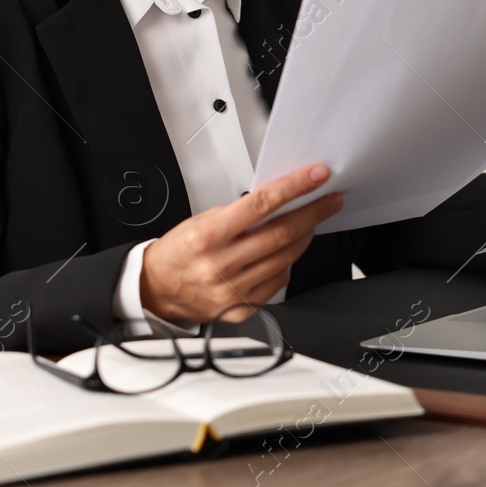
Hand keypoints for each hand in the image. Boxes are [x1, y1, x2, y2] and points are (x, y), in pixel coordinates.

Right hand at [139, 164, 342, 325]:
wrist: (157, 290)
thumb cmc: (178, 252)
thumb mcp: (200, 221)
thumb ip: (237, 213)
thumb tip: (276, 200)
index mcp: (207, 237)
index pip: (261, 205)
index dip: (294, 188)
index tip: (315, 177)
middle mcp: (221, 265)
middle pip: (281, 233)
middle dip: (313, 212)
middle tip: (328, 200)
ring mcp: (233, 291)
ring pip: (285, 259)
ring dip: (305, 236)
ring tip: (311, 222)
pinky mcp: (241, 309)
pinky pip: (277, 283)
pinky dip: (286, 264)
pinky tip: (285, 253)